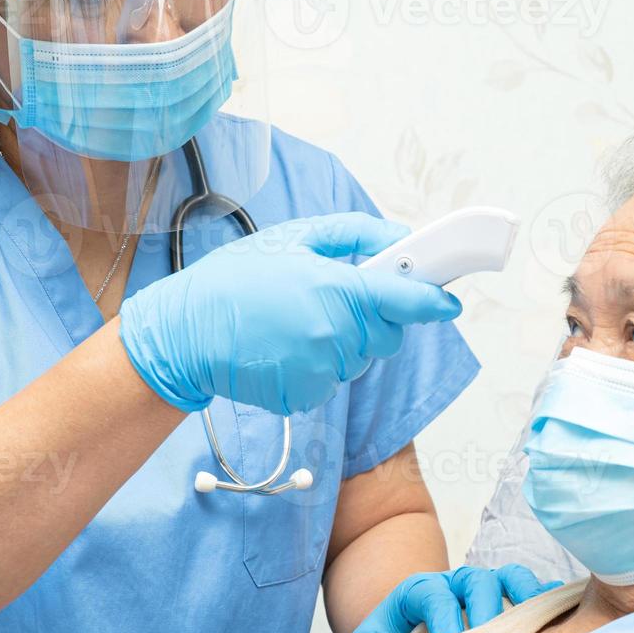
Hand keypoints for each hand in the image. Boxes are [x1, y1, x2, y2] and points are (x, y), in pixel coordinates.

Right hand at [119, 212, 461, 415]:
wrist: (184, 332)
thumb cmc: (235, 280)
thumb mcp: (293, 238)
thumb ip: (354, 235)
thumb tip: (401, 237)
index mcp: (336, 291)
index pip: (405, 302)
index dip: (434, 301)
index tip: (449, 302)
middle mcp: (334, 337)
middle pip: (386, 336)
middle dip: (373, 318)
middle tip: (332, 298)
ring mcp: (319, 371)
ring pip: (357, 359)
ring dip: (341, 342)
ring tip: (294, 321)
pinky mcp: (304, 397)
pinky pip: (330, 380)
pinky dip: (316, 365)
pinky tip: (283, 346)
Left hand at [341, 565, 561, 632]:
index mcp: (419, 590)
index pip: (435, 595)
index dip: (445, 618)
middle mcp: (456, 583)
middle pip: (477, 580)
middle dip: (487, 610)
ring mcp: (486, 589)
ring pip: (509, 576)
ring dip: (524, 595)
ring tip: (535, 622)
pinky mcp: (508, 601)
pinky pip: (532, 590)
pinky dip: (547, 598)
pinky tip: (562, 614)